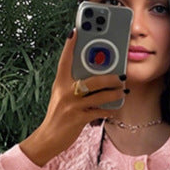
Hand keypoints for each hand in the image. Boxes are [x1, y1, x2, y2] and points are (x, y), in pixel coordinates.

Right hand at [20, 30, 125, 166]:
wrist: (47, 138)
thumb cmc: (58, 116)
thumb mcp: (61, 96)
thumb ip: (73, 85)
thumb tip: (93, 75)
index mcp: (60, 83)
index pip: (65, 60)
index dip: (70, 45)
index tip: (75, 31)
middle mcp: (65, 91)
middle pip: (92, 79)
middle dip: (109, 77)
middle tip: (121, 75)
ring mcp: (71, 105)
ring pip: (99, 95)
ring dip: (114, 93)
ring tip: (122, 91)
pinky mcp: (77, 118)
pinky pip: (98, 111)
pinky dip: (108, 110)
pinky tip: (114, 109)